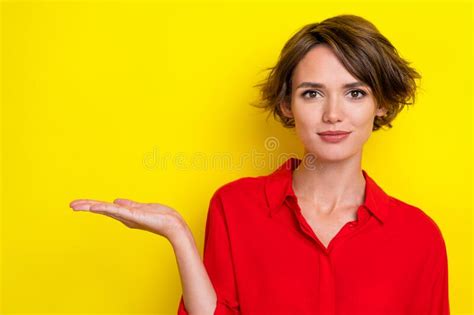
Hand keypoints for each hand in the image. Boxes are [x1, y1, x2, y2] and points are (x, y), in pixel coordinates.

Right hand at [69, 198, 185, 240]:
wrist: (172, 224)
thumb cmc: (160, 217)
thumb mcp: (141, 208)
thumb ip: (128, 205)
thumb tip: (116, 201)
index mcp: (124, 214)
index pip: (104, 207)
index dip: (90, 204)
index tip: (76, 204)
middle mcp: (124, 216)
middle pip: (101, 209)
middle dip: (86, 206)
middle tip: (71, 205)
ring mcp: (128, 217)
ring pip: (106, 209)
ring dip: (92, 206)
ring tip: (78, 205)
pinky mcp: (134, 216)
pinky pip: (118, 211)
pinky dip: (106, 209)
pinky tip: (96, 207)